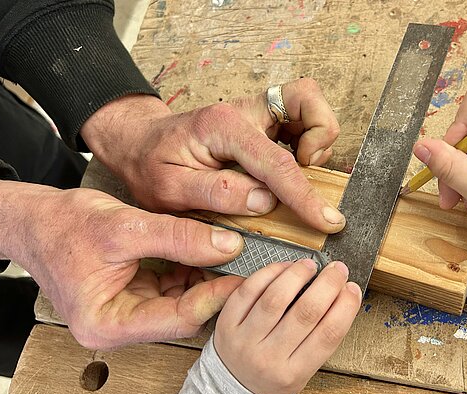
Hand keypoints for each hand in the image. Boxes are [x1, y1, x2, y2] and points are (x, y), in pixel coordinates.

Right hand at [0, 177, 243, 348]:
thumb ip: (178, 237)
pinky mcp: (133, 296)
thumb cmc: (63, 224)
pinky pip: (171, 289)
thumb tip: (228, 246)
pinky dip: (190, 270)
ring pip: (181, 302)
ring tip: (232, 255)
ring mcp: (126, 313)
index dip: (215, 297)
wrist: (33, 218)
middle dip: (214, 289)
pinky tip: (207, 252)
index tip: (244, 276)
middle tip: (247, 266)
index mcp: (107, 324)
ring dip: (205, 279)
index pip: (178, 318)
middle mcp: (117, 327)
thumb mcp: (125, 226)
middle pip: (182, 315)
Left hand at [80, 78, 344, 233]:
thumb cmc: (151, 165)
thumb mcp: (169, 189)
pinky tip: (284, 168)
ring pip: (309, 104)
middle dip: (320, 136)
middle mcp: (245, 111)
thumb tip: (264, 202)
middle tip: (304, 169)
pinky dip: (306, 142)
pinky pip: (301, 118)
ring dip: (316, 139)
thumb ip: (216, 194)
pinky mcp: (262, 120)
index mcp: (221, 127)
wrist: (140, 143)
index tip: (326, 220)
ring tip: (292, 172)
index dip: (305, 196)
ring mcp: (256, 112)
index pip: (276, 162)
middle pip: (307, 100)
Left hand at [214, 259, 361, 393]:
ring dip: (298, 274)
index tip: (353, 288)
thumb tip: (340, 294)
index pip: (328, 335)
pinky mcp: (227, 323)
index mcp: (293, 373)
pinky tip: (284, 267)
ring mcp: (245, 340)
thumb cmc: (271, 374)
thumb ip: (318, 338)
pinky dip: (269, 273)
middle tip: (337, 270)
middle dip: (327, 285)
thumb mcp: (301, 369)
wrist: (232, 386)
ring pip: (275, 297)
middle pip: (305, 313)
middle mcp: (268, 358)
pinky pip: (248, 290)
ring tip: (309, 265)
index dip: (346, 307)